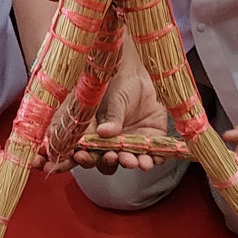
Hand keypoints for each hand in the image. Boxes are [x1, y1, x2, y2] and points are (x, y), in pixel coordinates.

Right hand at [71, 51, 168, 173]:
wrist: (139, 74)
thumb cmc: (118, 83)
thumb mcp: (113, 99)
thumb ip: (110, 117)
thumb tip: (104, 132)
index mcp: (96, 133)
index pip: (87, 151)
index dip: (85, 157)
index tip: (84, 157)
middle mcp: (112, 142)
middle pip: (107, 161)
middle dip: (109, 162)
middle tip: (113, 157)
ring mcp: (130, 142)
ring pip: (129, 161)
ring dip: (132, 163)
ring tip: (136, 162)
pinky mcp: (149, 139)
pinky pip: (151, 155)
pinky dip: (153, 159)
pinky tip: (153, 159)